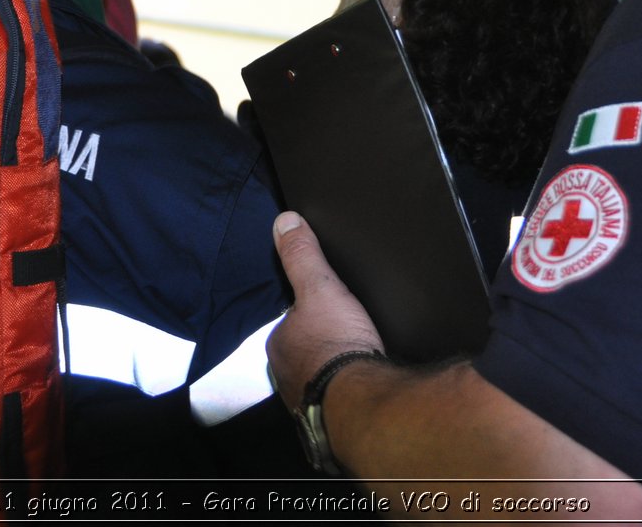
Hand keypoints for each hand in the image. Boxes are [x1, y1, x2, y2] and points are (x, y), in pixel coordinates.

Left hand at [265, 211, 384, 408]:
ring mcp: (305, 400)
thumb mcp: (321, 287)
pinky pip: (336, 398)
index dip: (311, 312)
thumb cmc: (337, 345)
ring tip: (357, 359)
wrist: (361, 401)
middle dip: (322, 344)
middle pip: (305, 349)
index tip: (331, 310)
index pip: (291, 319)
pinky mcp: (328, 420)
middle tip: (348, 335)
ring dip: (335, 370)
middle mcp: (285, 374)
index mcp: (279, 343)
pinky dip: (347, 391)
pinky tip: (363, 384)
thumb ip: (303, 256)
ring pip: (319, 375)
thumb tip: (285, 221)